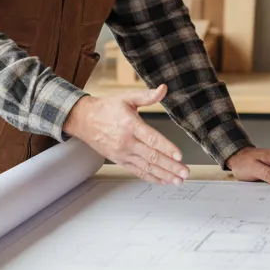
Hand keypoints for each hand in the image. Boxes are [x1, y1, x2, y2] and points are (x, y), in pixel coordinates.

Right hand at [62, 86, 188, 185]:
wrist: (84, 120)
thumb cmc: (107, 108)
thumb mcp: (127, 97)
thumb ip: (147, 96)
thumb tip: (163, 89)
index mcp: (130, 125)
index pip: (151, 139)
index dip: (166, 148)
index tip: (179, 155)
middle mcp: (126, 142)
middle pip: (152, 157)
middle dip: (170, 166)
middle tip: (185, 172)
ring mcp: (123, 153)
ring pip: (146, 167)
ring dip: (164, 175)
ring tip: (178, 180)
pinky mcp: (120, 160)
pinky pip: (138, 171)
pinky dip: (152, 177)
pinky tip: (163, 180)